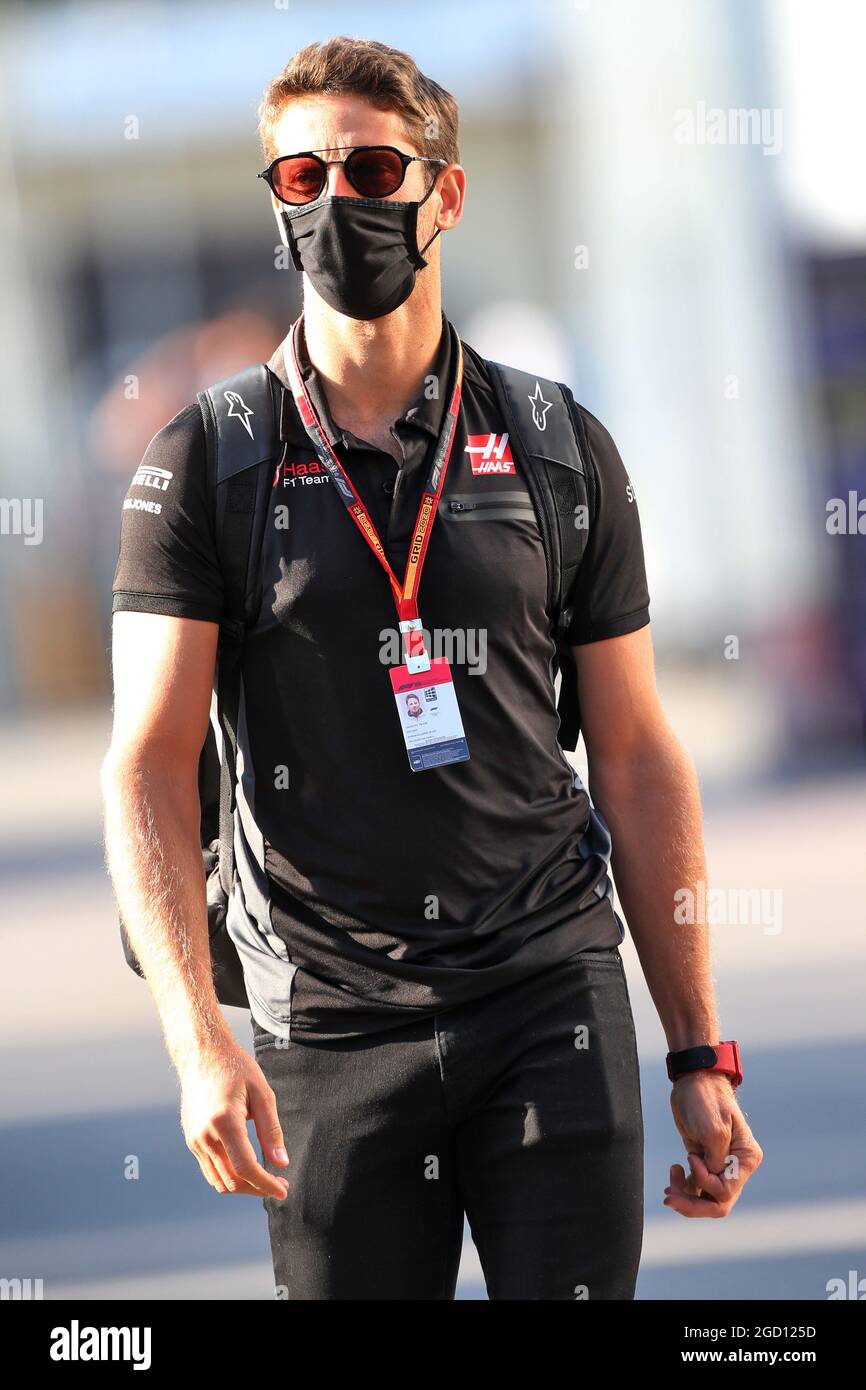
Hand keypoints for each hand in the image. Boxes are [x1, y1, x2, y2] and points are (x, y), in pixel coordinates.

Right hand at [178, 1034, 289, 1198]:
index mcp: (224, 1121)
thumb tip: (281, 1162)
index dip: (266, 1184)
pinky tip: (246, 1168)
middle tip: (280, 1184)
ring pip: (218, 1180)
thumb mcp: (262, 1094)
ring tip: (265, 1180)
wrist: (202, 1055)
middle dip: (257, 1188)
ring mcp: (194, 1140)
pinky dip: (229, 1176)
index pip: (246, 1168)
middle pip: (232, 1180)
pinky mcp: (191, 1140)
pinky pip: (210, 1170)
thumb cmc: (236, 1068)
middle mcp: (204, 1135)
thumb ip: (271, 1131)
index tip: (283, 1190)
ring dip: (243, 1187)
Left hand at [665, 1070, 762, 1216]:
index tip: (691, 1160)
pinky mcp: (703, 1161)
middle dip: (694, 1205)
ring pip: (705, 1198)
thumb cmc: (706, 1099)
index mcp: (745, 1158)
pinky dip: (684, 1187)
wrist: (693, 1080)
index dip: (706, 1183)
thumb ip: (715, 1159)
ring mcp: (719, 1165)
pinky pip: (696, 1186)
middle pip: (718, 1202)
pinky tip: (673, 1174)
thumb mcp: (714, 1129)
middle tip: (670, 1198)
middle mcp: (736, 1166)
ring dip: (686, 1198)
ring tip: (668, 1189)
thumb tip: (709, 1184)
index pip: (727, 1190)